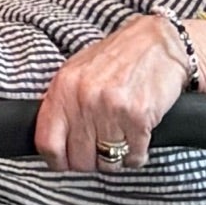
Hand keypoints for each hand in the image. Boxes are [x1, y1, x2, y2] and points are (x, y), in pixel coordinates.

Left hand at [36, 19, 188, 173]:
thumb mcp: (79, 71)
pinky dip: (136, 155)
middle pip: (79, 159)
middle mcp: (85, 98)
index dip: (57, 160)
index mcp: (64, 87)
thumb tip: (54, 139)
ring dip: (116, 158)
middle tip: (102, 149)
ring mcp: (111, 108)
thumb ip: (63, 103)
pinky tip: (138, 138)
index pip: (47, 142)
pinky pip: (133, 156)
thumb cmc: (119, 57)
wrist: (158, 42)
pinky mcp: (138, 116)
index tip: (66, 162)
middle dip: (92, 161)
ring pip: (107, 161)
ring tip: (122, 140)